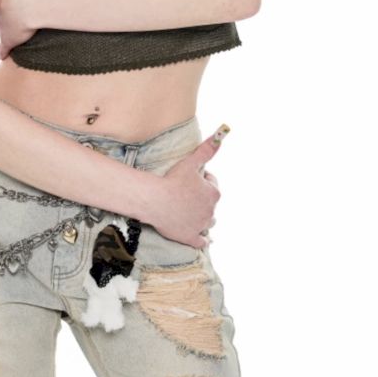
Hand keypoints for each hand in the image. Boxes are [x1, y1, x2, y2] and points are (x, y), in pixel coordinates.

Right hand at [144, 132, 224, 248]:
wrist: (155, 201)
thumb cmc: (172, 180)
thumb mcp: (191, 162)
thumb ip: (207, 150)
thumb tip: (222, 135)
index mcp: (213, 193)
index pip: (212, 185)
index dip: (201, 181)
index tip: (189, 180)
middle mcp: (211, 211)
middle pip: (209, 204)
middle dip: (201, 200)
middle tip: (184, 195)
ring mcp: (201, 225)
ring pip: (208, 222)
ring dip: (202, 218)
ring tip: (188, 213)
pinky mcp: (191, 238)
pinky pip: (201, 241)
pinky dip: (201, 239)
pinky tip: (198, 237)